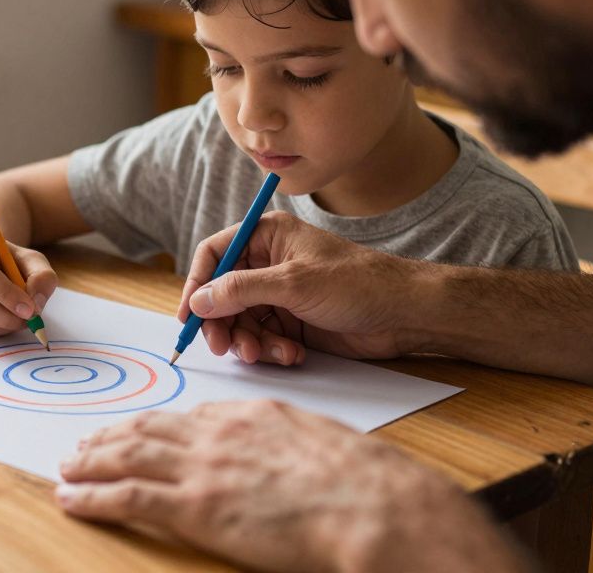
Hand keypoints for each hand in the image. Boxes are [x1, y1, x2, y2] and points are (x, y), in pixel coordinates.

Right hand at [0, 232, 56, 337]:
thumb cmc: (12, 263)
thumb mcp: (33, 262)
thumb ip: (42, 278)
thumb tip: (35, 303)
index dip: (6, 295)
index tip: (29, 309)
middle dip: (6, 318)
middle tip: (28, 320)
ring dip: (1, 327)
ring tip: (16, 317)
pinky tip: (1, 319)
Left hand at [57, 400, 528, 571]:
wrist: (370, 504)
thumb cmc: (360, 482)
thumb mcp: (314, 441)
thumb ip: (280, 440)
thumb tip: (270, 452)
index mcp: (248, 416)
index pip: (185, 417)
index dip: (150, 425)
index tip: (132, 431)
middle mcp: (216, 434)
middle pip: (146, 429)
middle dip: (110, 437)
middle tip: (84, 444)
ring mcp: (202, 468)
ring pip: (127, 456)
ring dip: (90, 461)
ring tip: (68, 466)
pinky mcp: (193, 507)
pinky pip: (125, 496)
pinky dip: (91, 496)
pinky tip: (71, 498)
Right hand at [178, 211, 415, 365]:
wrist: (403, 314)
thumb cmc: (357, 282)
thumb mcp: (293, 282)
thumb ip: (241, 290)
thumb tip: (199, 300)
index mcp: (267, 236)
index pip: (214, 254)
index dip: (196, 284)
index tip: (189, 316)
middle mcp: (268, 263)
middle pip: (221, 294)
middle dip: (222, 322)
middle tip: (222, 346)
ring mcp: (279, 295)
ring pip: (240, 321)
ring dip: (249, 341)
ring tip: (267, 353)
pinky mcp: (291, 322)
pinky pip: (262, 338)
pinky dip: (271, 350)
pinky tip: (292, 354)